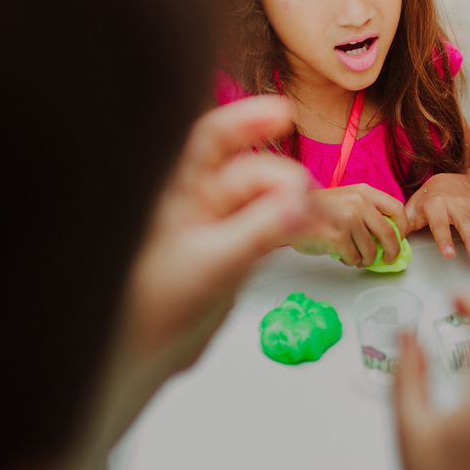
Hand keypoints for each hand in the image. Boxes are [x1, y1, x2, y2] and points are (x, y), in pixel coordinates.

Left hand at [95, 97, 313, 448]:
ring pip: (265, 199)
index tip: (284, 113)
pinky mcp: (234, 249)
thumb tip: (298, 202)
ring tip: (321, 221)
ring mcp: (217, 225)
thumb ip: (257, 233)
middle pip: (250, 171)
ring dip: (294, 204)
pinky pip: (271, 226)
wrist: (147, 356)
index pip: (210, 139)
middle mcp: (197, 201)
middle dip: (283, 179)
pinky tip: (316, 230)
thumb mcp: (212, 265)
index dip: (246, 120)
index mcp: (176, 191)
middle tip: (308, 202)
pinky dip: (294, 226)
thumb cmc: (155, 309)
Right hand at [291, 184, 408, 267]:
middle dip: (392, 251)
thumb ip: (368, 211)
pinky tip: (341, 255)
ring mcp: (348, 220)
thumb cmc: (318, 210)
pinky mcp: (337, 238)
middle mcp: (358, 203)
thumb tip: (390, 235)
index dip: (403, 226)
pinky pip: (354, 258)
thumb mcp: (347, 199)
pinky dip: (350, 261)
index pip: (397, 208)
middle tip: (389, 258)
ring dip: (365, 259)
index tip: (401, 237)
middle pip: (389, 233)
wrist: (287, 212)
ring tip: (355, 257)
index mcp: (364, 191)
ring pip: (371, 250)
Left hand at [405, 173, 469, 260]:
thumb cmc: (429, 198)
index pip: (440, 223)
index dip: (444, 239)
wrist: (449, 180)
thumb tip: (394, 240)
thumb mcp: (413, 208)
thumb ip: (405, 224)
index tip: (449, 254)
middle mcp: (455, 202)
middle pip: (465, 222)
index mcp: (435, 202)